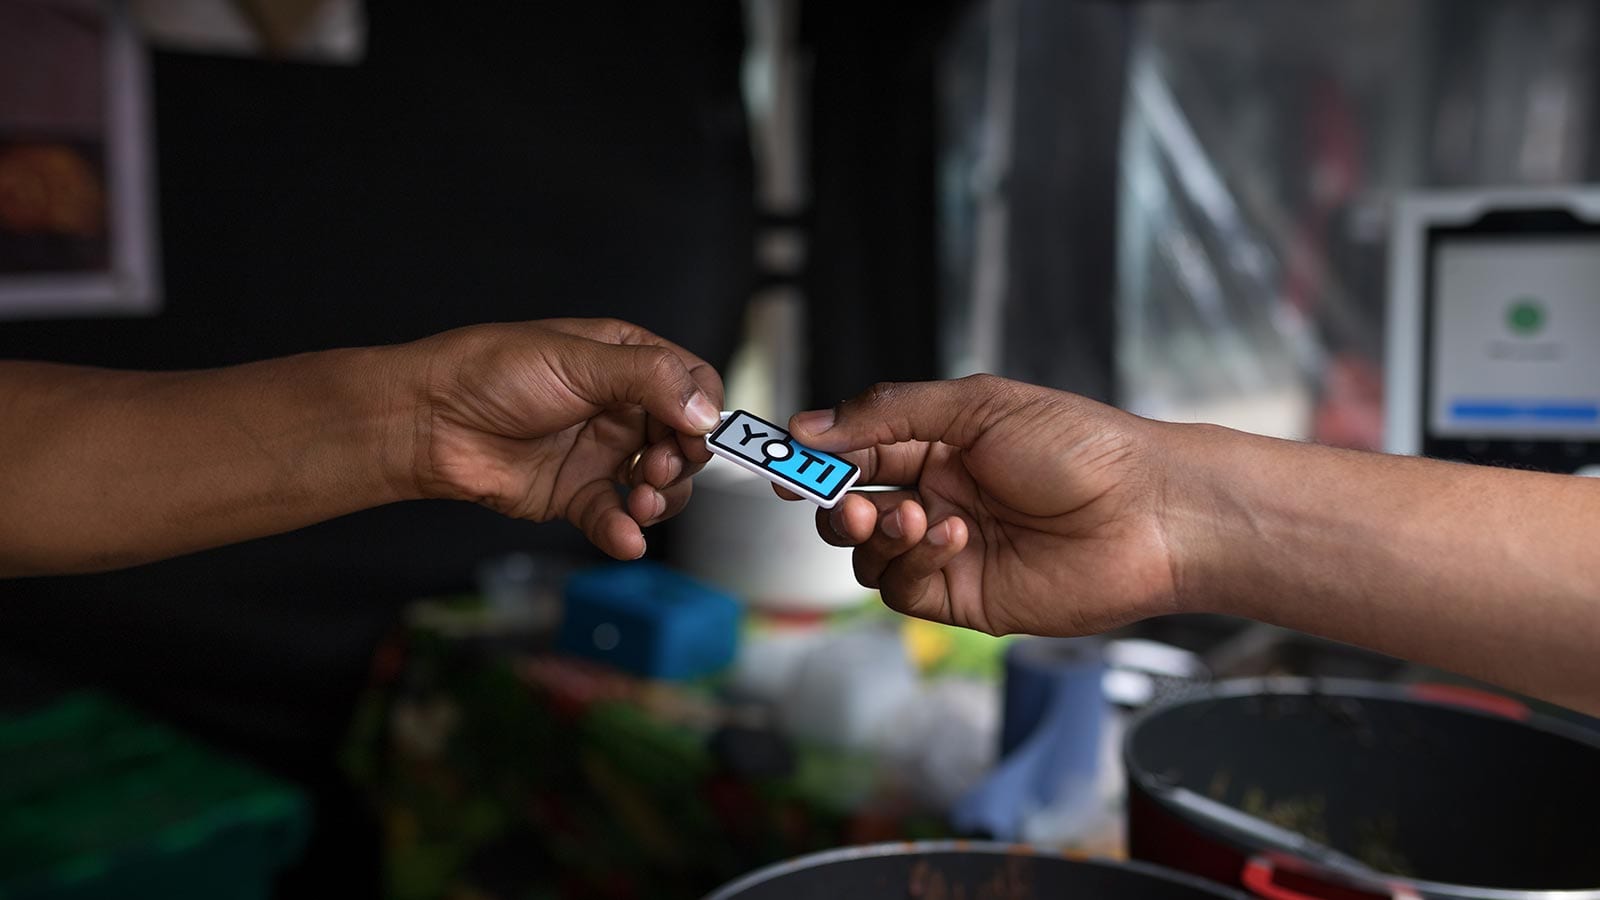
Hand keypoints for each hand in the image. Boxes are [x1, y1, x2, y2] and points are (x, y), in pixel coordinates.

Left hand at [403, 318, 722, 559]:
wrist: (428, 422)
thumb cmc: (491, 372)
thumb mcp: (578, 361)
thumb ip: (649, 380)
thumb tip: (706, 412)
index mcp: (626, 360)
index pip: (694, 386)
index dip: (704, 413)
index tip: (696, 436)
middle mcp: (620, 407)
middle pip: (684, 441)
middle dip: (681, 461)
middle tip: (655, 469)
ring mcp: (600, 452)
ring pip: (658, 485)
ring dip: (660, 499)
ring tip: (641, 502)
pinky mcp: (575, 494)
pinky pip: (614, 517)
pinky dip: (625, 531)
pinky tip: (624, 537)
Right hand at [785, 375, 1182, 635]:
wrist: (1150, 514)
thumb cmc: (1080, 446)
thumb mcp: (979, 407)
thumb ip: (889, 414)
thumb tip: (808, 427)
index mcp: (938, 443)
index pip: (855, 449)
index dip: (816, 457)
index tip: (786, 461)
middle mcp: (936, 495)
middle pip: (848, 506)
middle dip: (836, 503)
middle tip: (851, 501)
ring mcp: (947, 549)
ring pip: (866, 553)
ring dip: (875, 534)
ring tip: (914, 515)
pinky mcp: (963, 597)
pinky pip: (903, 588)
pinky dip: (911, 562)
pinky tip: (951, 538)